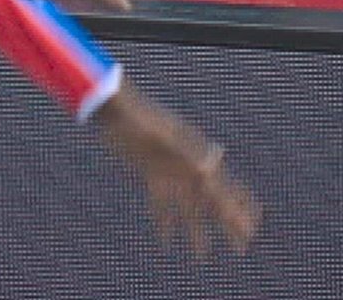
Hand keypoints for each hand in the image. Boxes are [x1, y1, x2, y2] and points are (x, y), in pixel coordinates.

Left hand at [94, 83, 259, 255]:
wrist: (115, 110)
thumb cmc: (143, 118)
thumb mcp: (168, 135)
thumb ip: (189, 149)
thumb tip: (214, 162)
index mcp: (200, 158)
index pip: (228, 189)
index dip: (241, 210)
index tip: (252, 229)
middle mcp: (189, 169)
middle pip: (213, 204)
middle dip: (227, 227)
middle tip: (241, 250)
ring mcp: (171, 174)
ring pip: (188, 210)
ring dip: (195, 233)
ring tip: (201, 258)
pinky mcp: (150, 176)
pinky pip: (161, 205)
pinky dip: (164, 223)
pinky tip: (166, 242)